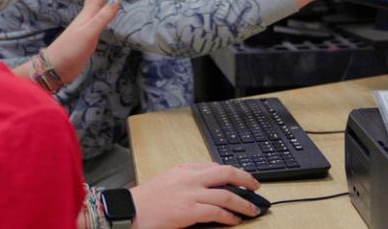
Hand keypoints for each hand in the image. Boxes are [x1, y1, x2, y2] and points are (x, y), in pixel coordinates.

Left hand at [44, 0, 120, 83]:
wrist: (56, 67)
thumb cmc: (70, 51)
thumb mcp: (89, 33)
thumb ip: (103, 17)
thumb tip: (117, 0)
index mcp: (89, 13)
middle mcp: (87, 15)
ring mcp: (86, 23)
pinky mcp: (87, 33)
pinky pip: (97, 12)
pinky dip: (102, 4)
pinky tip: (103, 5)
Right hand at [129, 163, 262, 228]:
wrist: (131, 211)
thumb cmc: (147, 200)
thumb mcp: (169, 181)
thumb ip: (188, 181)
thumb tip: (208, 189)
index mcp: (185, 169)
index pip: (216, 166)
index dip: (234, 174)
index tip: (243, 180)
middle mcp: (190, 177)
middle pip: (226, 173)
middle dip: (246, 180)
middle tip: (256, 187)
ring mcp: (190, 193)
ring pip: (227, 195)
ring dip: (244, 203)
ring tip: (252, 209)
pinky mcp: (189, 210)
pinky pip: (217, 212)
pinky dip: (230, 216)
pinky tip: (235, 220)